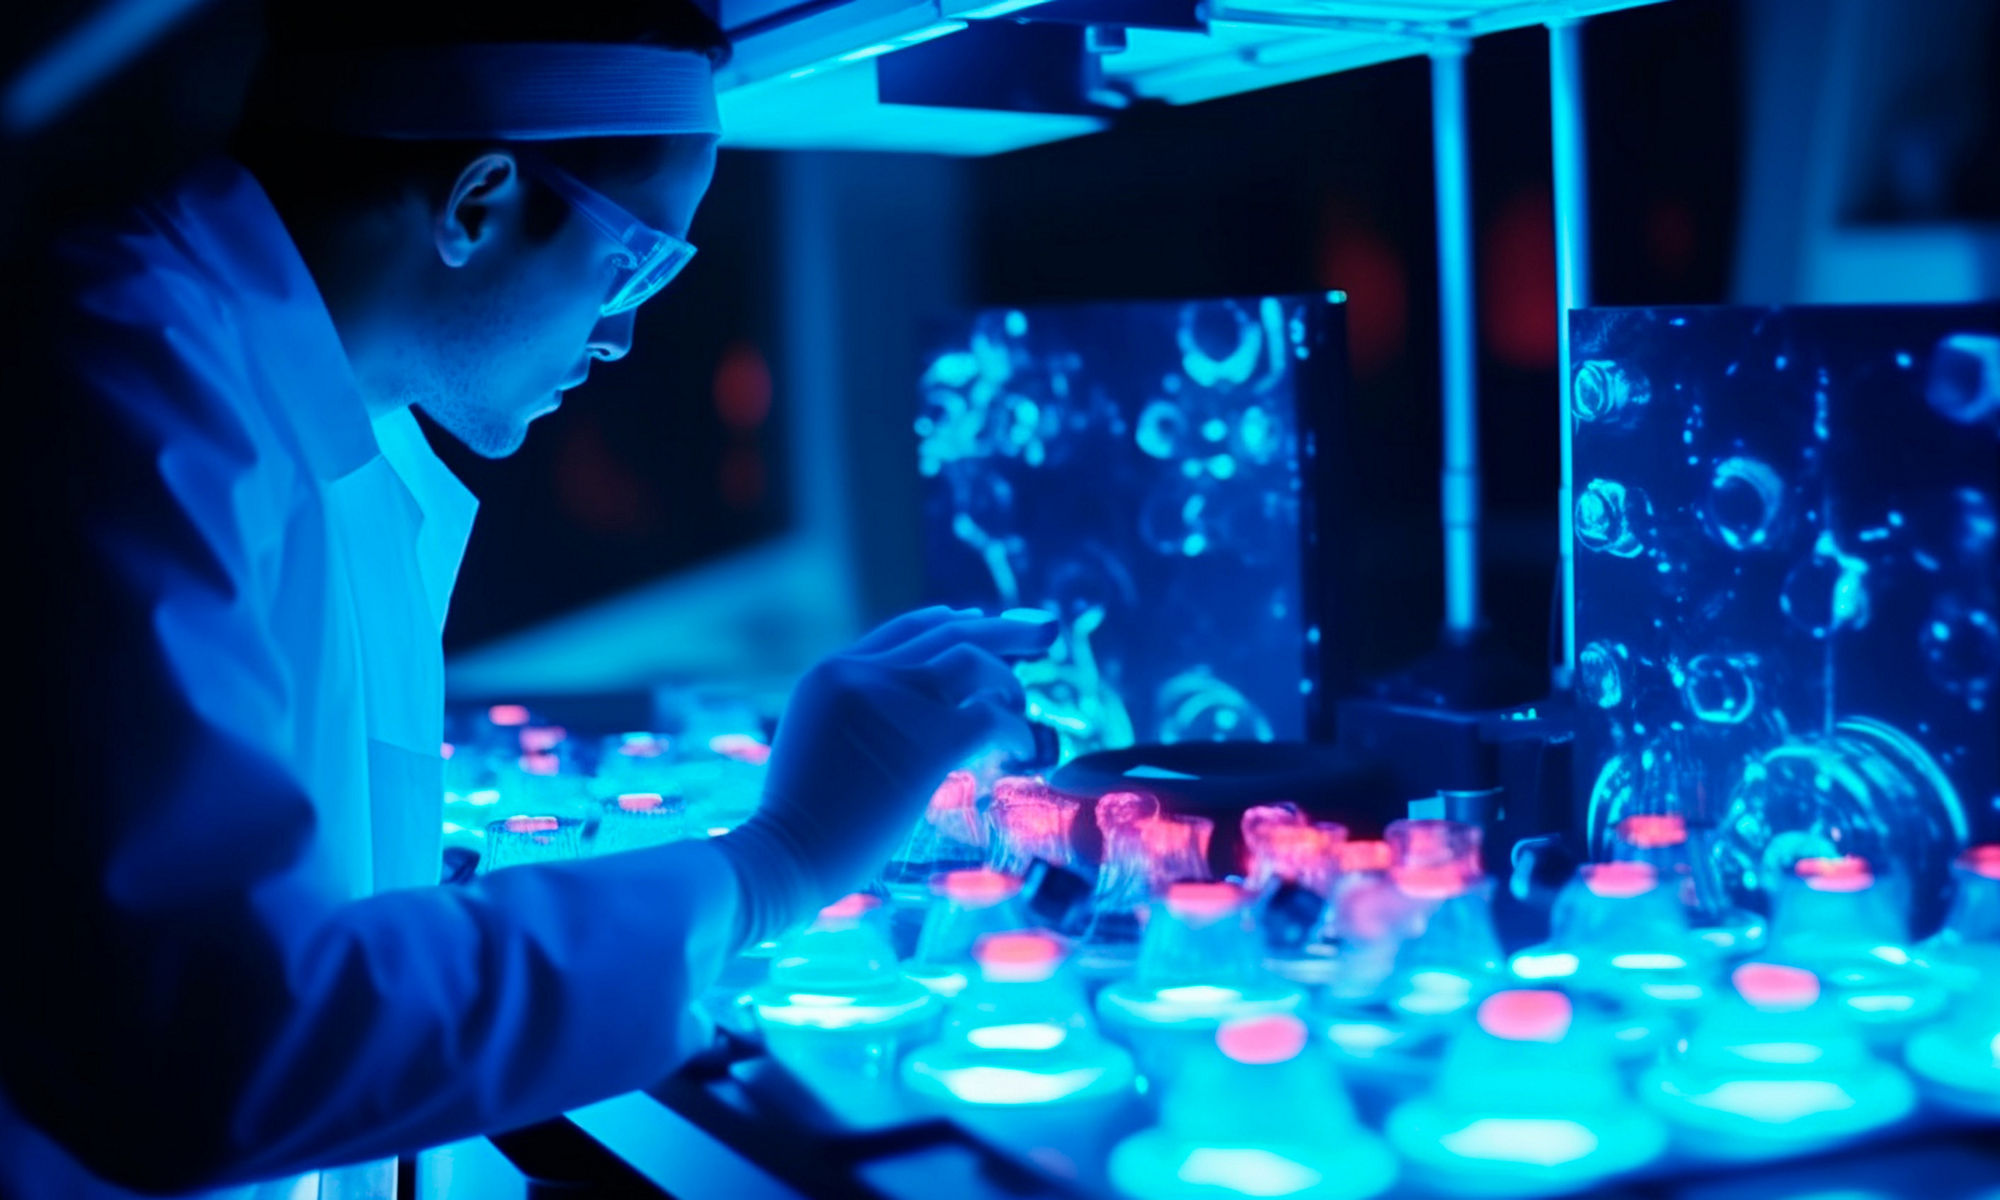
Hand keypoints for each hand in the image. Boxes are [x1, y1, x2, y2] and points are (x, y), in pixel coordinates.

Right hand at [729, 607, 1058, 921]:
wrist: (782, 858)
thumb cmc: (798, 824)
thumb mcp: (816, 743)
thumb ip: (857, 716)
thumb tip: (913, 719)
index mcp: (833, 672)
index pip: (907, 629)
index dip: (952, 621)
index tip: (982, 621)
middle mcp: (862, 674)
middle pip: (949, 630)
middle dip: (1004, 629)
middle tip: (1044, 632)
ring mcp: (894, 702)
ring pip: (975, 661)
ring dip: (1008, 684)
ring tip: (1021, 712)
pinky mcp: (925, 742)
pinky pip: (991, 718)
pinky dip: (1018, 732)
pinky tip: (1025, 751)